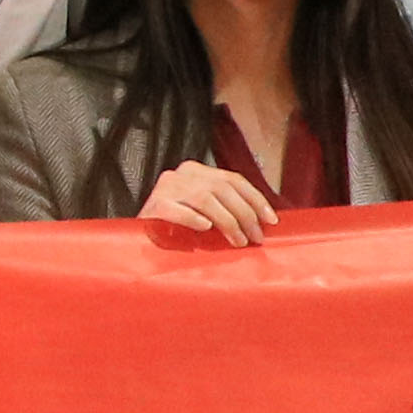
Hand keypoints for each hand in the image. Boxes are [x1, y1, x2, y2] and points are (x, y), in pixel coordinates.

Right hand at [133, 160, 275, 246]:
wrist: (141, 236)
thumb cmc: (178, 227)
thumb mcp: (205, 211)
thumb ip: (226, 207)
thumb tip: (263, 221)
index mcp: (197, 171)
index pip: (233, 180)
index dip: (256, 199)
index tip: (271, 221)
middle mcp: (182, 174)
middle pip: (222, 189)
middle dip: (244, 215)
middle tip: (255, 239)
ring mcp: (166, 187)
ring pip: (204, 199)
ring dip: (227, 222)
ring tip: (237, 241)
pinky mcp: (153, 205)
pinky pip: (177, 209)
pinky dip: (193, 218)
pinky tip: (205, 229)